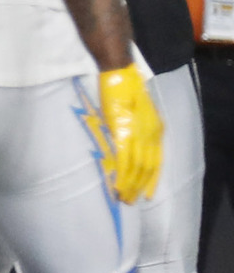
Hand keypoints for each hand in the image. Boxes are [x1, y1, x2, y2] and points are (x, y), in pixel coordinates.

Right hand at [98, 64, 162, 203]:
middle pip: (148, 167)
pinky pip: (124, 157)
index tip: (147, 195)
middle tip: (130, 201)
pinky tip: (116, 182)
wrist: (119, 72)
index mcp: (156, 129)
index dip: (152, 180)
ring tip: (122, 197)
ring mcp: (137, 132)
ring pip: (136, 166)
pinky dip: (121, 172)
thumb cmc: (126, 88)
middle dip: (139, 186)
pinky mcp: (122, 130)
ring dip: (129, 184)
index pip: (156, 161)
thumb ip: (135, 129)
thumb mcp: (137, 112)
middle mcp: (151, 133)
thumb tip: (127, 145)